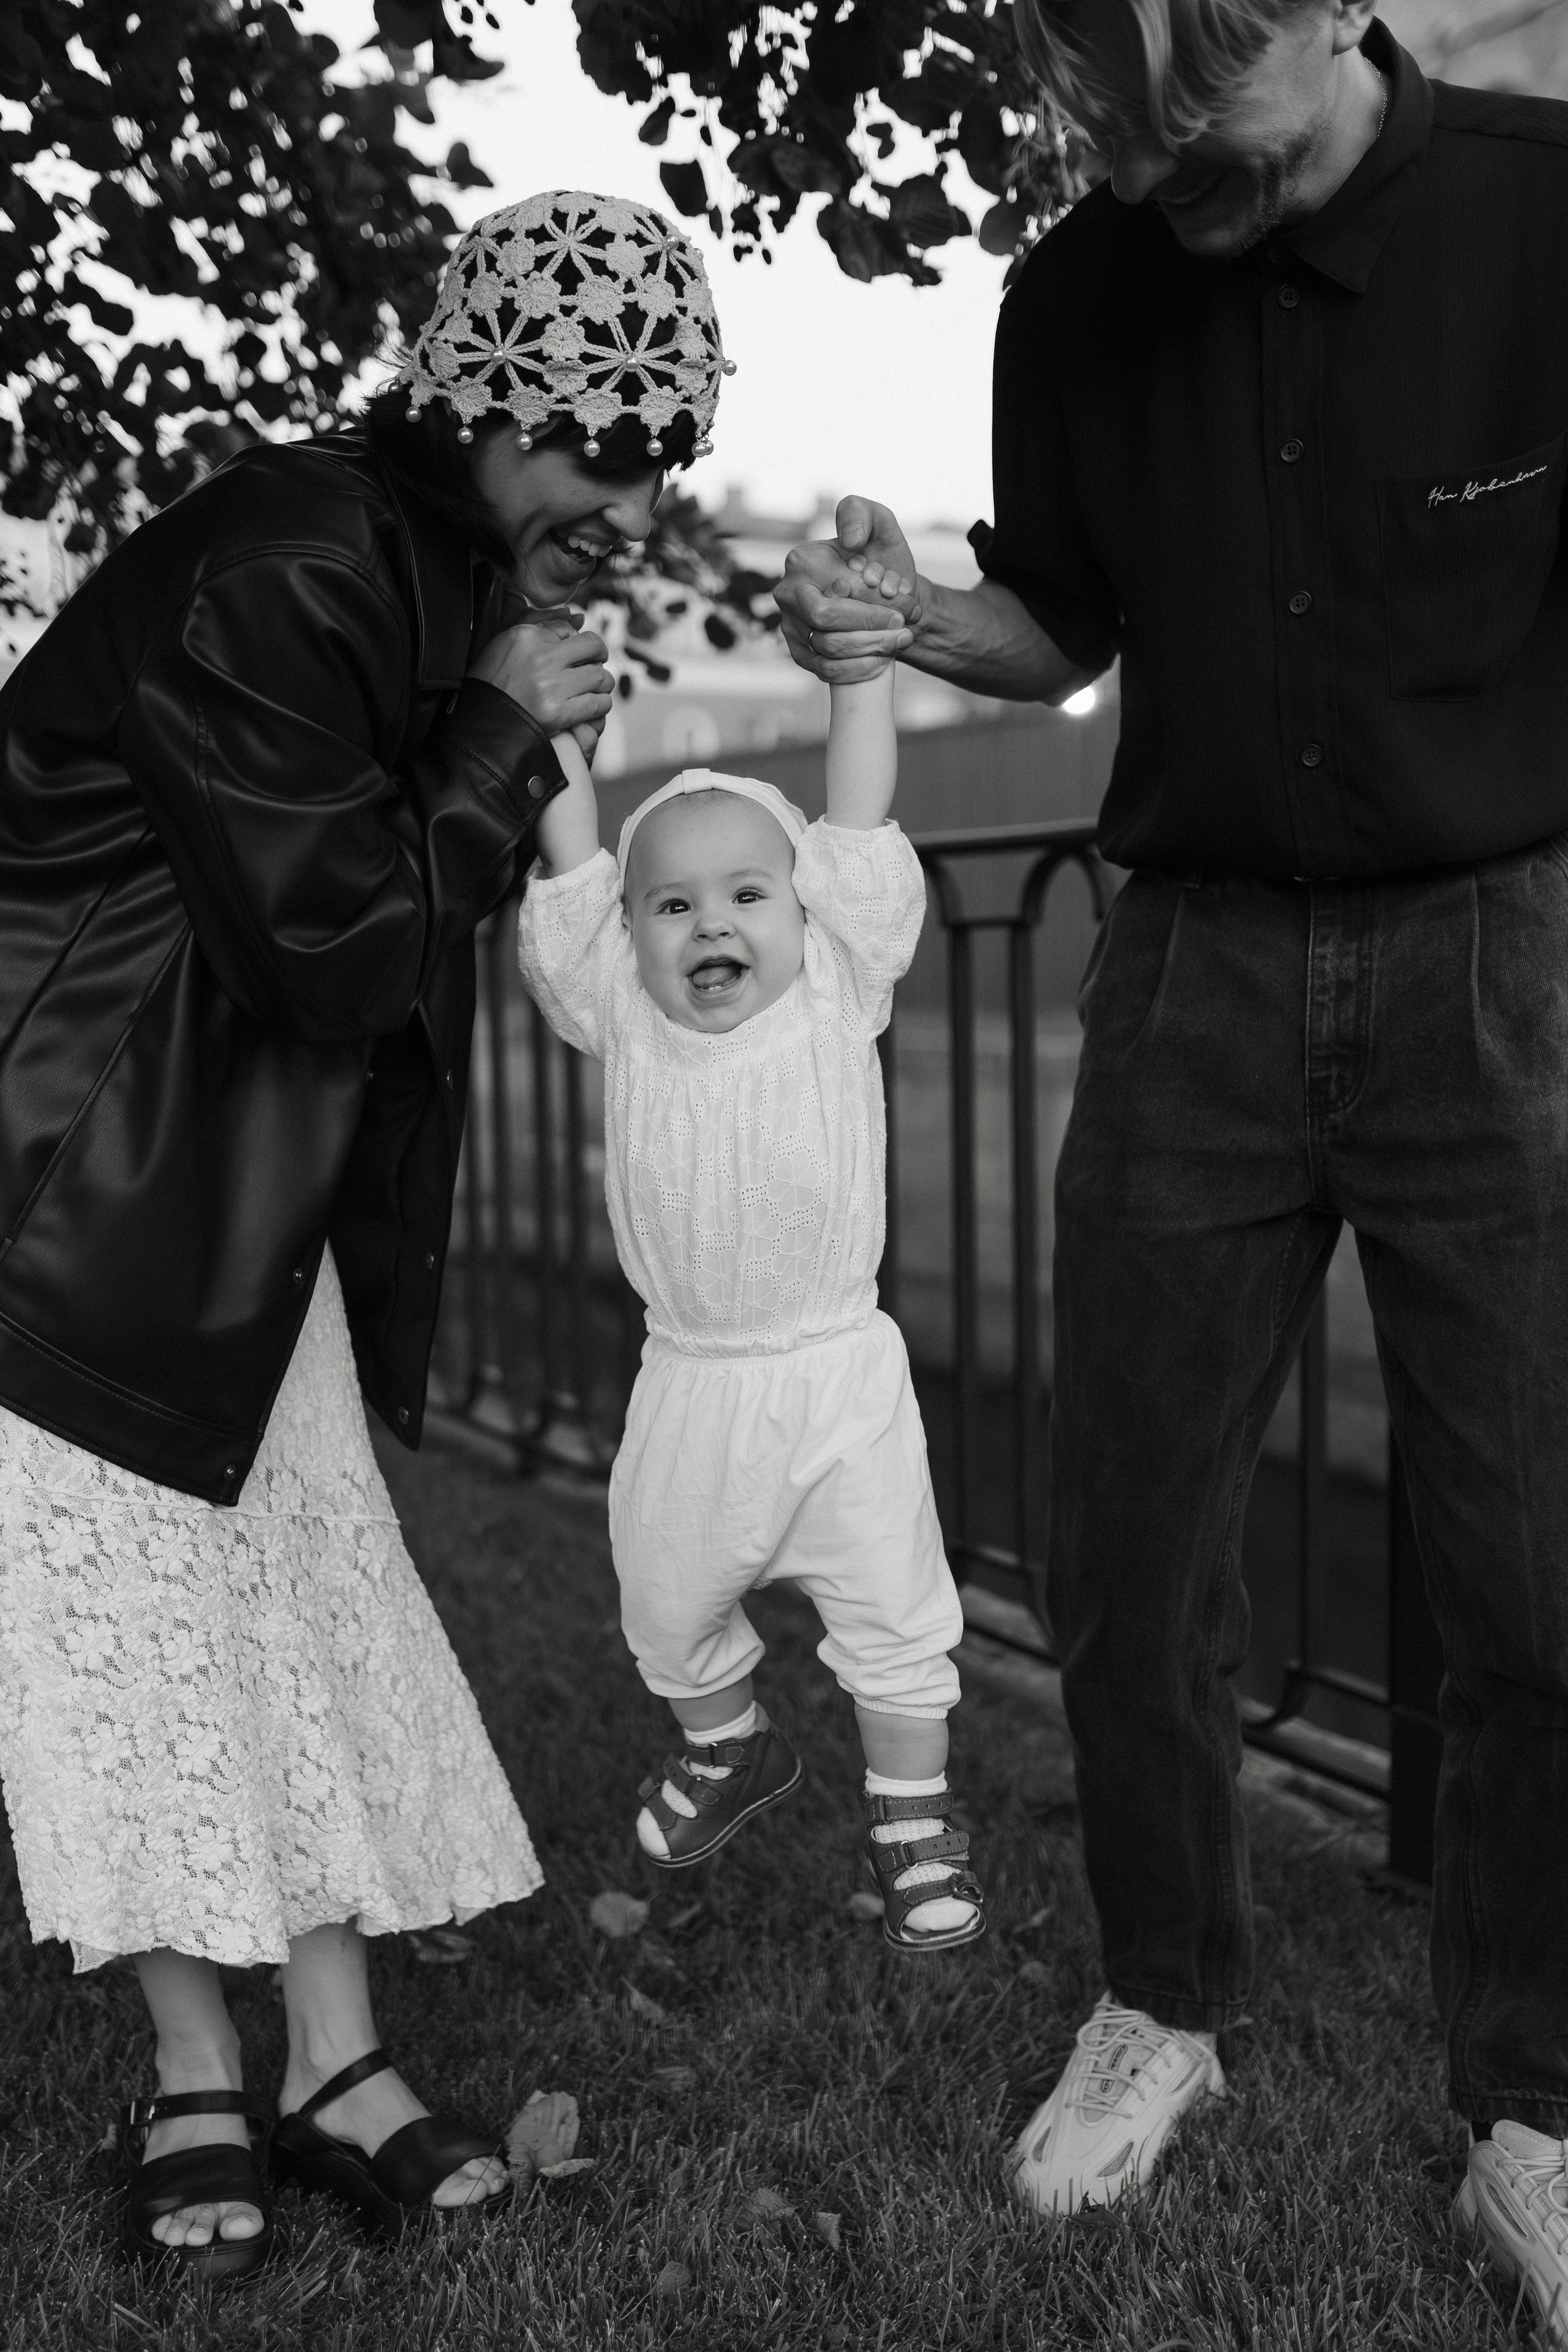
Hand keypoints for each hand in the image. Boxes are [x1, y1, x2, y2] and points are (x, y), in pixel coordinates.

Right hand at [470, 609, 613, 738]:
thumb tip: (577, 615)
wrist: (480, 722)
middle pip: (592, 648)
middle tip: (594, 667)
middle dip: (599, 658)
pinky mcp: (557, 713)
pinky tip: (592, 706)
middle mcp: (541, 658)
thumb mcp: (507, 642)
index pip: (568, 629)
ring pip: (599, 677)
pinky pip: (596, 703)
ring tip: (593, 689)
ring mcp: (550, 686)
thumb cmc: (493, 682)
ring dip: (602, 683)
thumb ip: (540, 624)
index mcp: (527, 636)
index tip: (574, 655)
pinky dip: (600, 704)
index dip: (575, 642)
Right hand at [776, 497, 919, 683]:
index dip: (872, 597)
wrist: (884, 596)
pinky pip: (825, 671)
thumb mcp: (880, 525)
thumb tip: (849, 540)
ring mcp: (790, 626)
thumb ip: (862, 515)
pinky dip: (858, 669)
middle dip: (872, 626)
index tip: (899, 596)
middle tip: (903, 625)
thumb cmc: (881, 559)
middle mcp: (788, 594)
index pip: (836, 588)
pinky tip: (881, 660)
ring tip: (900, 639)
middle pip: (827, 621)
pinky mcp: (799, 653)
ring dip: (872, 648)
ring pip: (829, 649)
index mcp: (801, 560)